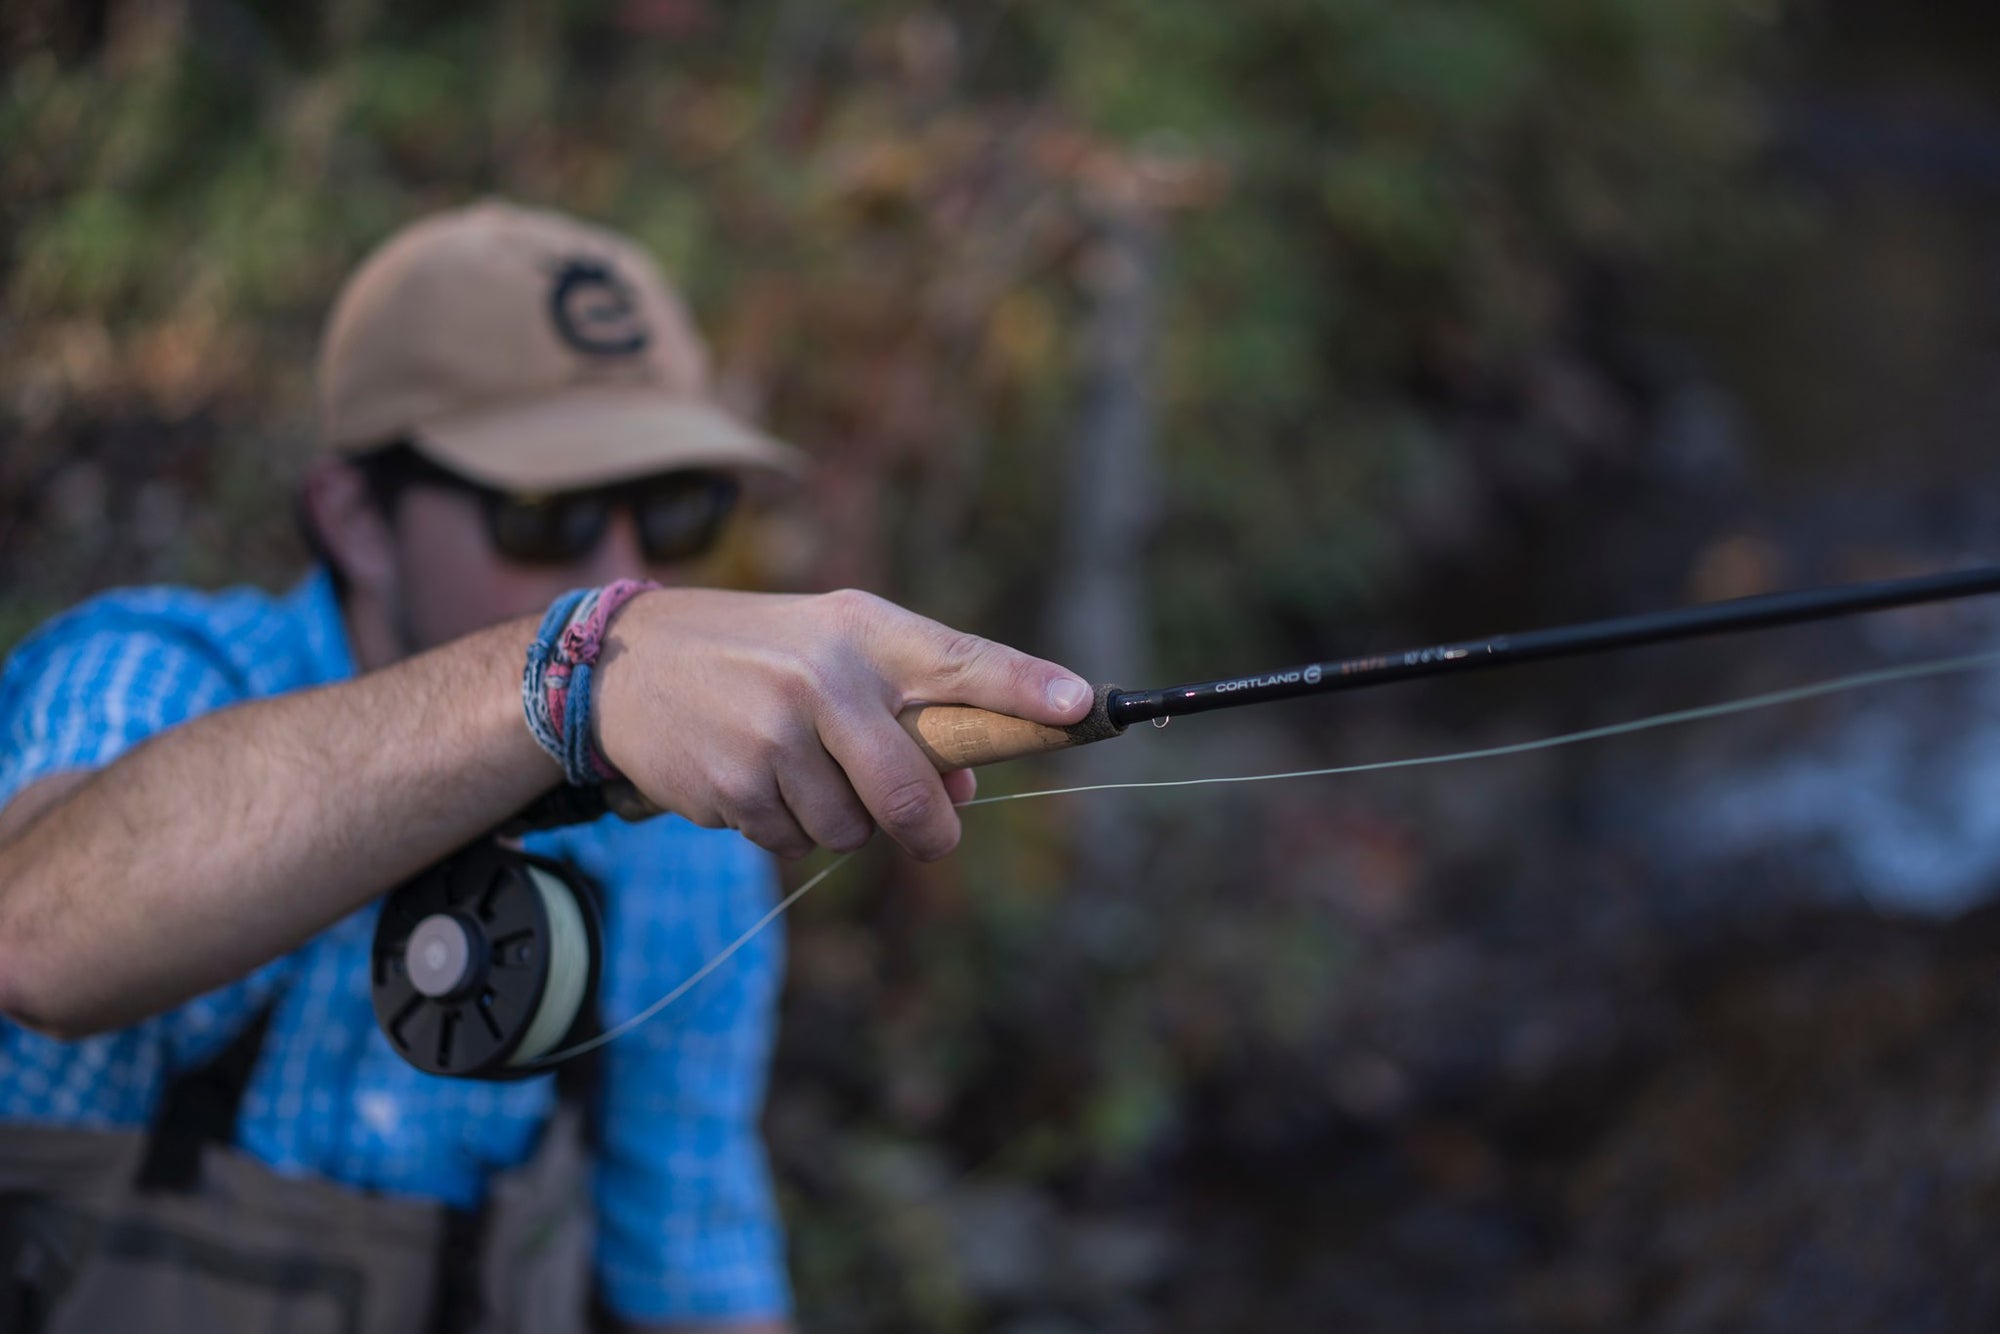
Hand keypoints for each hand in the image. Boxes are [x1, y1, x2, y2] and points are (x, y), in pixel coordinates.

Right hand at [593, 588, 1091, 859]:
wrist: (627, 664)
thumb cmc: (759, 655)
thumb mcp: (833, 651)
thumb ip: (907, 709)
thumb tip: (962, 793)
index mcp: (864, 632)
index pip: (963, 658)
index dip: (1026, 688)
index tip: (1081, 706)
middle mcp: (824, 678)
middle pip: (910, 791)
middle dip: (927, 828)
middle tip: (933, 835)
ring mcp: (776, 733)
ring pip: (851, 829)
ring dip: (838, 821)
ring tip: (795, 769)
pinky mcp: (734, 782)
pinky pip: (792, 842)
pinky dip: (782, 827)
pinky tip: (752, 778)